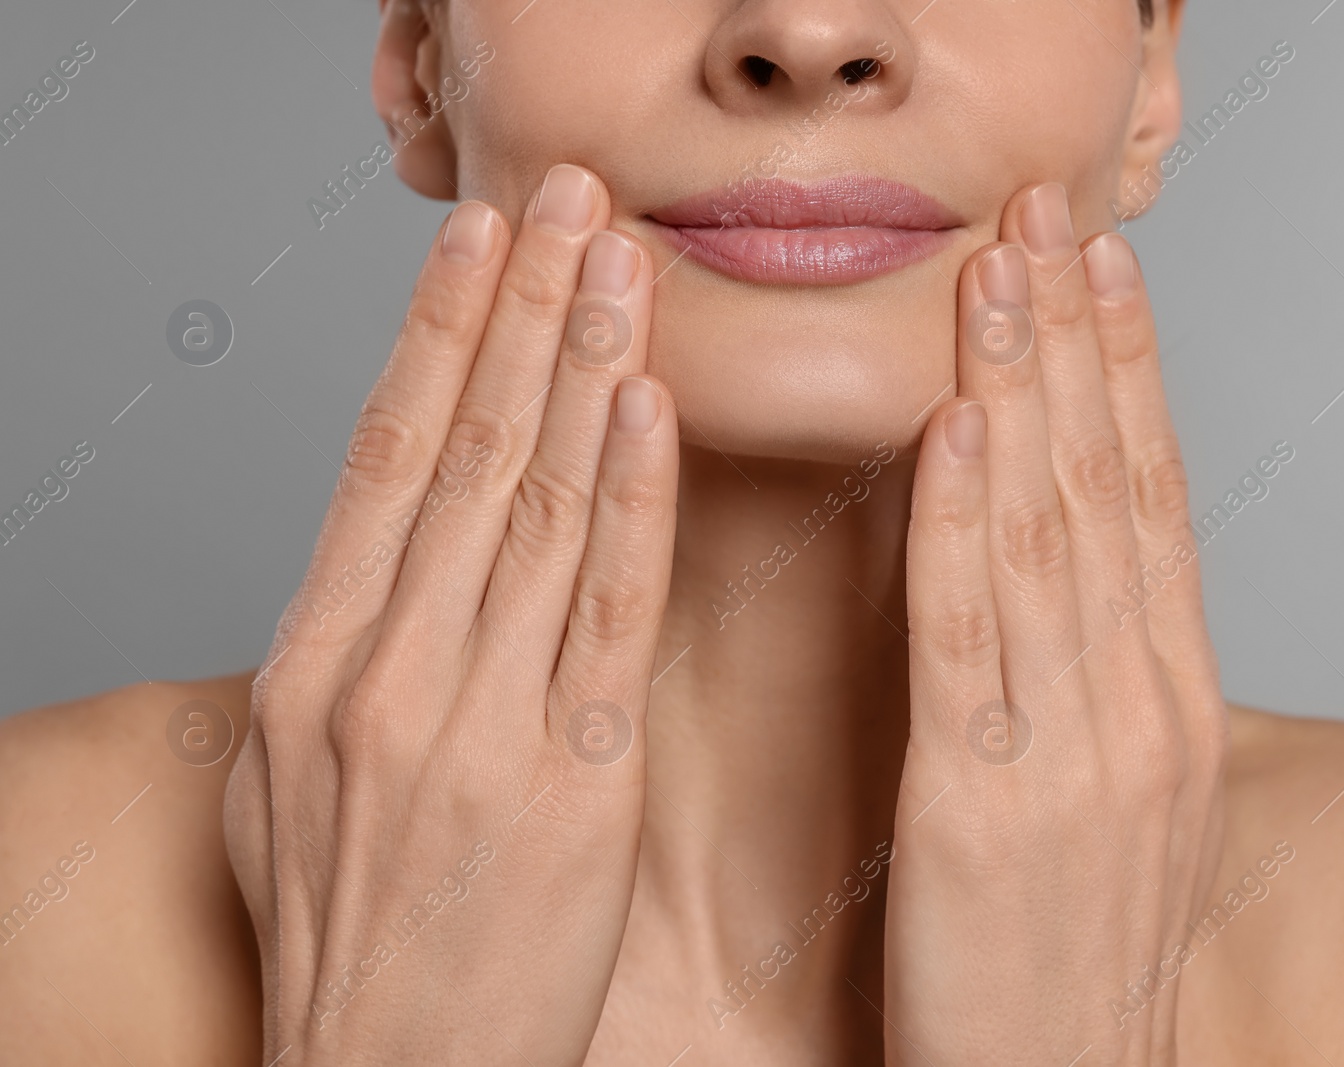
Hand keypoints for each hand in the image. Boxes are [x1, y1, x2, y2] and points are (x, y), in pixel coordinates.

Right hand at [223, 165, 676, 1065]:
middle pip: (460, 454)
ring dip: (580, 370)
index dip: (435, 336)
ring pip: (531, 509)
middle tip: (568, 201)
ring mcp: (471, 727)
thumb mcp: (289, 792)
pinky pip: (601, 617)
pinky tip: (644, 410)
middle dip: (521, 314)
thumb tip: (364, 569)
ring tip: (618, 262)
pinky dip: (625, 503)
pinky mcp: (568, 786)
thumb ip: (331, 667)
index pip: (379, 458)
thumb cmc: (354, 940)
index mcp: (309, 665)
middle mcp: (381, 674)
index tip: (479, 243)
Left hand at [885, 184, 1227, 1064]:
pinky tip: (954, 436)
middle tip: (1046, 219)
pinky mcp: (983, 806)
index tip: (1102, 270)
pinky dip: (961, 527)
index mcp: (1169, 701)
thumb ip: (1109, 685)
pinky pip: (969, 640)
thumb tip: (1088, 583)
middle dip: (1075, 342)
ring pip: (1046, 537)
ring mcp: (1071, 753)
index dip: (1128, 374)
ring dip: (1019, 393)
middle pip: (1108, 487)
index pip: (1153, 500)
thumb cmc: (1075, 953)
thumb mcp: (1126, 805)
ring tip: (998, 279)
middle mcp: (1138, 706)